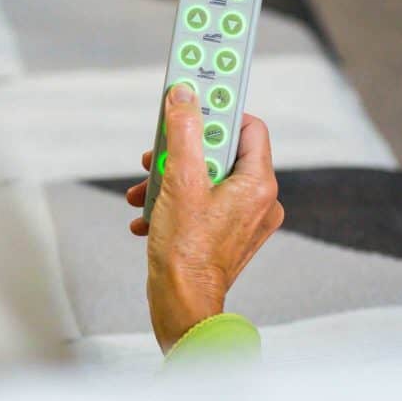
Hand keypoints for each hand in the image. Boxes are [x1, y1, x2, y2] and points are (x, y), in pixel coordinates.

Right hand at [125, 83, 282, 352]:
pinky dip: (173, 204)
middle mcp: (258, 202)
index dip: (218, 114)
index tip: (190, 108)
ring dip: (170, 180)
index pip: (248, 127)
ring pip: (205, 180)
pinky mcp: (224, 238)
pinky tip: (147, 217)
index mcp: (258, 184)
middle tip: (156, 156)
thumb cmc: (186, 252)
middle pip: (220, 154)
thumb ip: (184, 132)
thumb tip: (185, 95)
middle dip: (181, 152)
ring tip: (143, 192)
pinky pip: (200, 205)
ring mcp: (242, 222)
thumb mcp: (180, 181)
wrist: (181, 306)